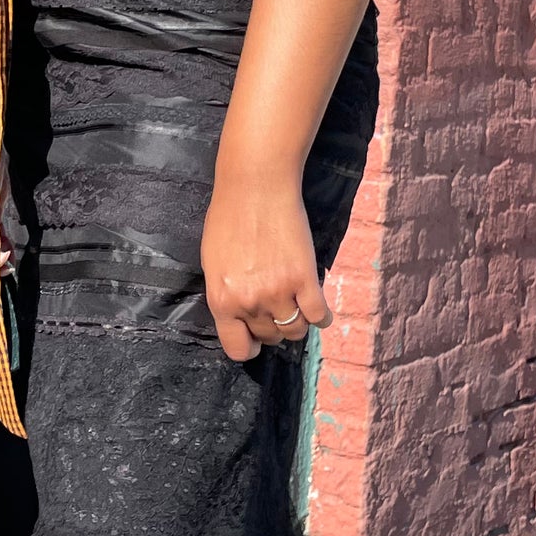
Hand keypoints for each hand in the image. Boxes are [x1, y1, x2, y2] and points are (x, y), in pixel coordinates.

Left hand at [201, 168, 330, 361]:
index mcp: (222, 301)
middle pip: (269, 337)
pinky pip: (319, 316)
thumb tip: (241, 317)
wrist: (256, 187)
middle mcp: (250, 302)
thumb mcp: (213, 263)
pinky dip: (321, 317)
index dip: (249, 346)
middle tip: (276, 308)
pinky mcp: (305, 279)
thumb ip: (226, 294)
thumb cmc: (228, 218)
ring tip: (296, 305)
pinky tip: (318, 308)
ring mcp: (279, 293)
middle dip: (272, 327)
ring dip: (297, 322)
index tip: (256, 339)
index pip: (238, 348)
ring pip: (295, 331)